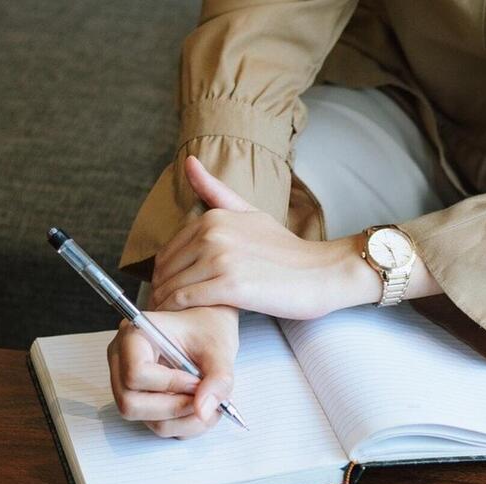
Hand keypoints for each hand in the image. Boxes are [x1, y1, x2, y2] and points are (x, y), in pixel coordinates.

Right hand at [106, 305, 238, 438]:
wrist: (207, 328)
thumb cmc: (208, 329)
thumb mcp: (219, 348)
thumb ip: (218, 378)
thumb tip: (204, 411)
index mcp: (134, 336)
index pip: (135, 373)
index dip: (170, 385)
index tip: (197, 381)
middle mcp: (122, 361)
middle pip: (131, 403)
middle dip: (174, 408)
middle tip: (204, 398)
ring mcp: (128, 384)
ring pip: (145, 420)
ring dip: (183, 421)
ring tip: (209, 405)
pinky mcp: (141, 400)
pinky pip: (157, 424)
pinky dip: (184, 424)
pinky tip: (201, 407)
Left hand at [151, 156, 379, 317]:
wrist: (323, 273)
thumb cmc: (289, 251)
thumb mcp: (252, 213)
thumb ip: (217, 192)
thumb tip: (188, 162)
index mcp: (214, 218)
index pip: (169, 249)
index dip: (165, 272)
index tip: (168, 288)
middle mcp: (214, 234)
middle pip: (168, 268)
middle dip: (162, 289)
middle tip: (166, 307)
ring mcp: (221, 260)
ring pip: (174, 285)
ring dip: (167, 303)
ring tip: (171, 317)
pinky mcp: (230, 286)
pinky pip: (187, 300)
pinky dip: (179, 311)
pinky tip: (185, 320)